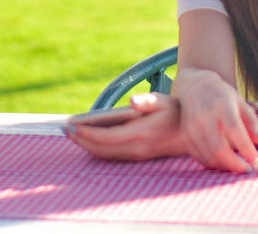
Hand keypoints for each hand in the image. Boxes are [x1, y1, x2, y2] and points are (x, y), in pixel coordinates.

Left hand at [64, 93, 185, 161]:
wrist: (192, 131)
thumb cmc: (175, 111)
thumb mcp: (163, 101)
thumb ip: (147, 101)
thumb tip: (132, 102)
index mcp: (141, 133)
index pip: (107, 137)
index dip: (87, 133)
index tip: (72, 126)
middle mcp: (137, 148)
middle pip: (102, 149)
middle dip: (82, 140)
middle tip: (65, 129)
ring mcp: (137, 154)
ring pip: (105, 154)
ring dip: (87, 145)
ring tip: (73, 133)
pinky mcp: (137, 156)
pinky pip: (112, 155)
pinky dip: (97, 148)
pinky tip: (88, 140)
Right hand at [172, 68, 257, 172]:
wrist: (194, 86)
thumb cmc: (222, 96)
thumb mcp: (241, 103)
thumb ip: (252, 122)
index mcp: (222, 105)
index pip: (235, 130)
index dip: (246, 149)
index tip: (257, 163)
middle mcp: (204, 115)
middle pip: (220, 148)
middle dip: (236, 165)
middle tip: (248, 170)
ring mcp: (192, 127)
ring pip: (209, 156)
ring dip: (226, 167)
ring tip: (238, 166)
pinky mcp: (185, 135)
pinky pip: (200, 157)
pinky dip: (214, 164)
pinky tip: (224, 163)